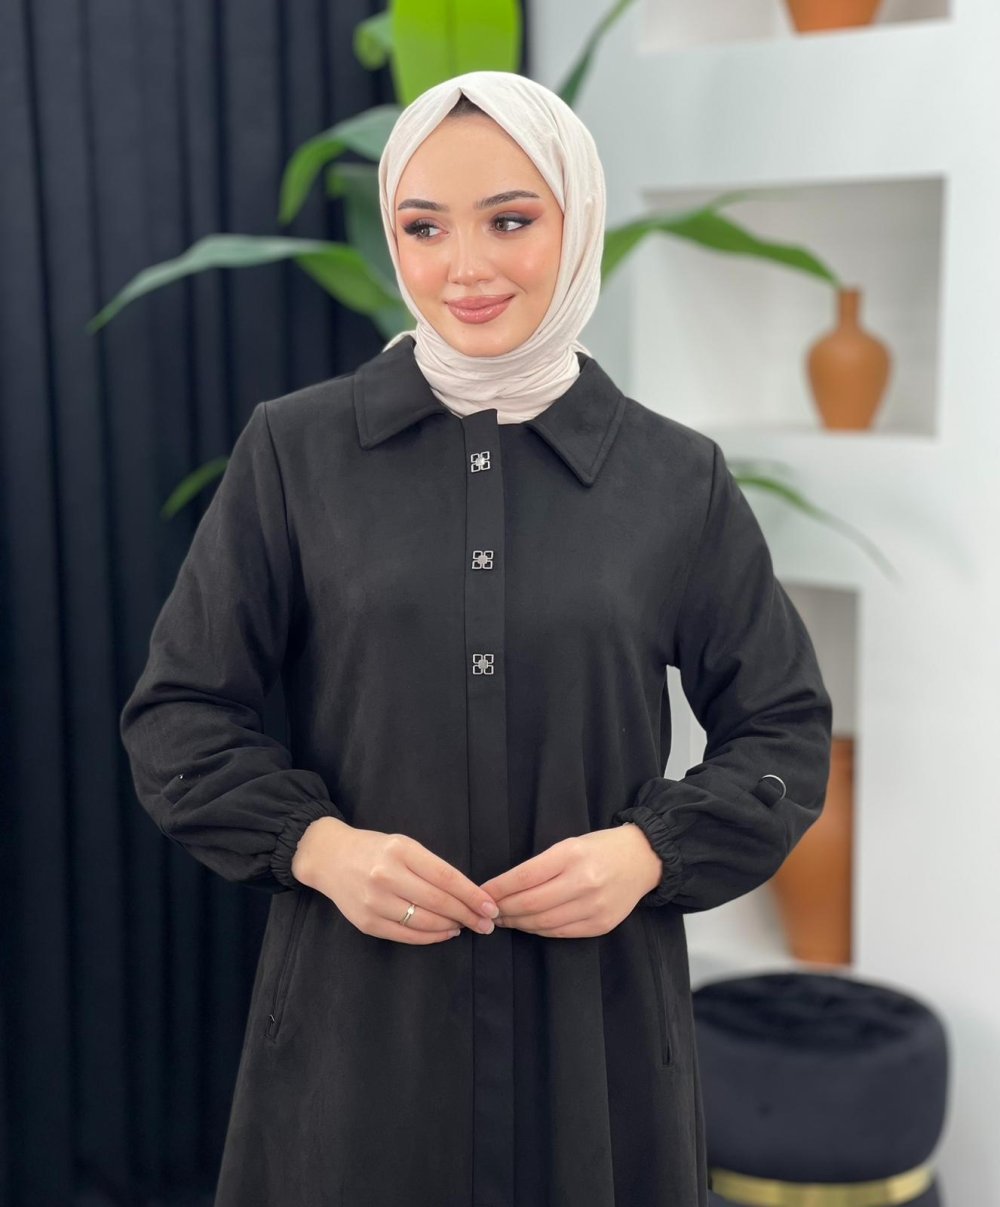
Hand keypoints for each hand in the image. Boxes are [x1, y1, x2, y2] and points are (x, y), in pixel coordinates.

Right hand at [293, 818, 499, 944]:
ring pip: (424, 922)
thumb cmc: (375, 850)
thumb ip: (431, 867)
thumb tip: (467, 894)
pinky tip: (445, 932)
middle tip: (487, 923)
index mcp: (400, 850)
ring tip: (467, 926)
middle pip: (438, 902)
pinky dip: (431, 937)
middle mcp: (386, 876)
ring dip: (451, 927)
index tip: (491, 906)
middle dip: (468, 915)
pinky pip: (406, 935)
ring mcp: (374, 902)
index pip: (446, 877)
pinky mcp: (367, 923)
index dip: (472, 895)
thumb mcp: (404, 845)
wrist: (330, 858)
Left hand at [477, 825, 663, 938]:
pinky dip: (539, 930)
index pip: (523, 876)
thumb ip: (540, 866)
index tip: (481, 893)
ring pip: (543, 923)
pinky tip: (528, 925)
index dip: (498, 888)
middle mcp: (583, 881)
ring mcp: (594, 906)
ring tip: (504, 919)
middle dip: (503, 909)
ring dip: (518, 923)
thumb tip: (504, 888)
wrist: (643, 858)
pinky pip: (561, 932)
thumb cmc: (600, 847)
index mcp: (571, 855)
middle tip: (487, 911)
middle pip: (530, 903)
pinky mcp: (602, 925)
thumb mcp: (569, 844)